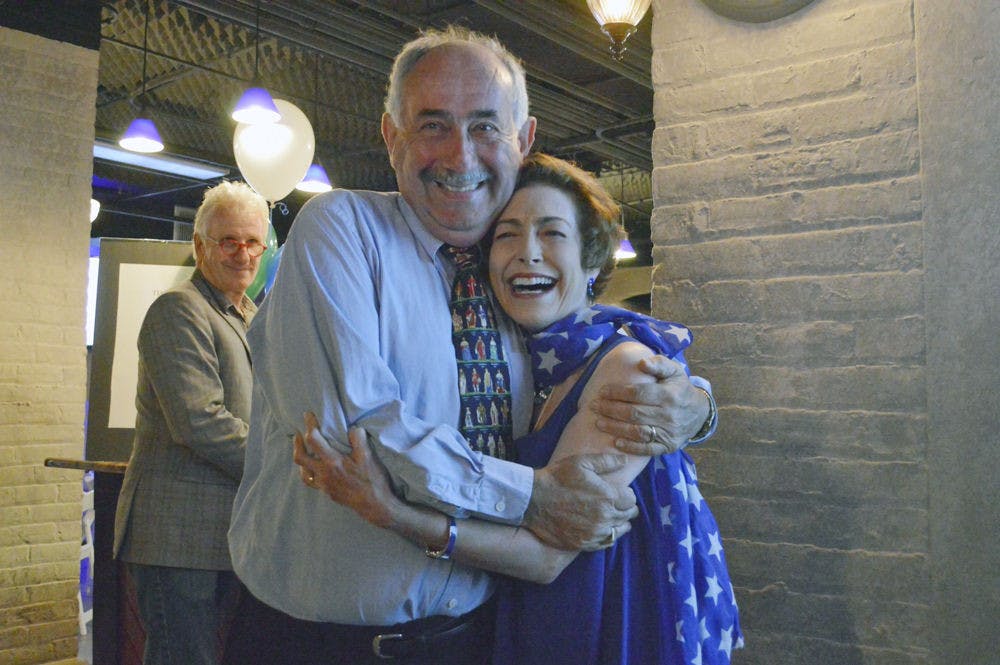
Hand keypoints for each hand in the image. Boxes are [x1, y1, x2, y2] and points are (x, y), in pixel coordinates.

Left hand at [293, 413, 396, 528]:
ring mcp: (324, 485)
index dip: (309, 425)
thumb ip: (358, 439)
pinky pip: (311, 481)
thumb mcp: (368, 456)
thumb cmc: (372, 480)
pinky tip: (313, 469)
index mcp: (332, 462)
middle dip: (297, 443)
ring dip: (301, 459)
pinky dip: (308, 472)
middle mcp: (324, 474)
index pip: (313, 440)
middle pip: (300, 457)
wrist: (375, 505)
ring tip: (303, 450)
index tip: (307, 415)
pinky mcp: (327, 493)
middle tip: (298, 433)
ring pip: (303, 471)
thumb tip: (353, 429)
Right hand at [524, 453, 638, 551]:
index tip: (620, 492)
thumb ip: (607, 462)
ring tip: (610, 515)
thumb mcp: (581, 462)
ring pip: (619, 530)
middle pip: (628, 515)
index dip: (627, 494)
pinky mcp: (584, 544)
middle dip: (624, 508)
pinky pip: (605, 543)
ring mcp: (594, 533)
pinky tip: (601, 528)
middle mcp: (605, 517)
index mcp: (607, 496)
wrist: (533, 500)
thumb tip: (625, 461)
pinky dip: (607, 535)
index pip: (632, 500)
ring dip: (618, 522)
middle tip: (615, 502)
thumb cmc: (557, 478)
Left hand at [590, 355, 709, 455]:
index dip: (618, 392)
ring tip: (598, 423)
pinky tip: (616, 442)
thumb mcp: (674, 371)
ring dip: (615, 428)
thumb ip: (659, 364)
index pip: (639, 393)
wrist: (699, 413)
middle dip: (611, 410)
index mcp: (669, 395)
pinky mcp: (668, 446)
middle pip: (634, 413)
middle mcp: (669, 415)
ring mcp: (668, 433)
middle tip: (594, 406)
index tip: (602, 391)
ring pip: (638, 432)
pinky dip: (630, 447)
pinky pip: (647, 449)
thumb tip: (642, 363)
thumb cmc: (680, 388)